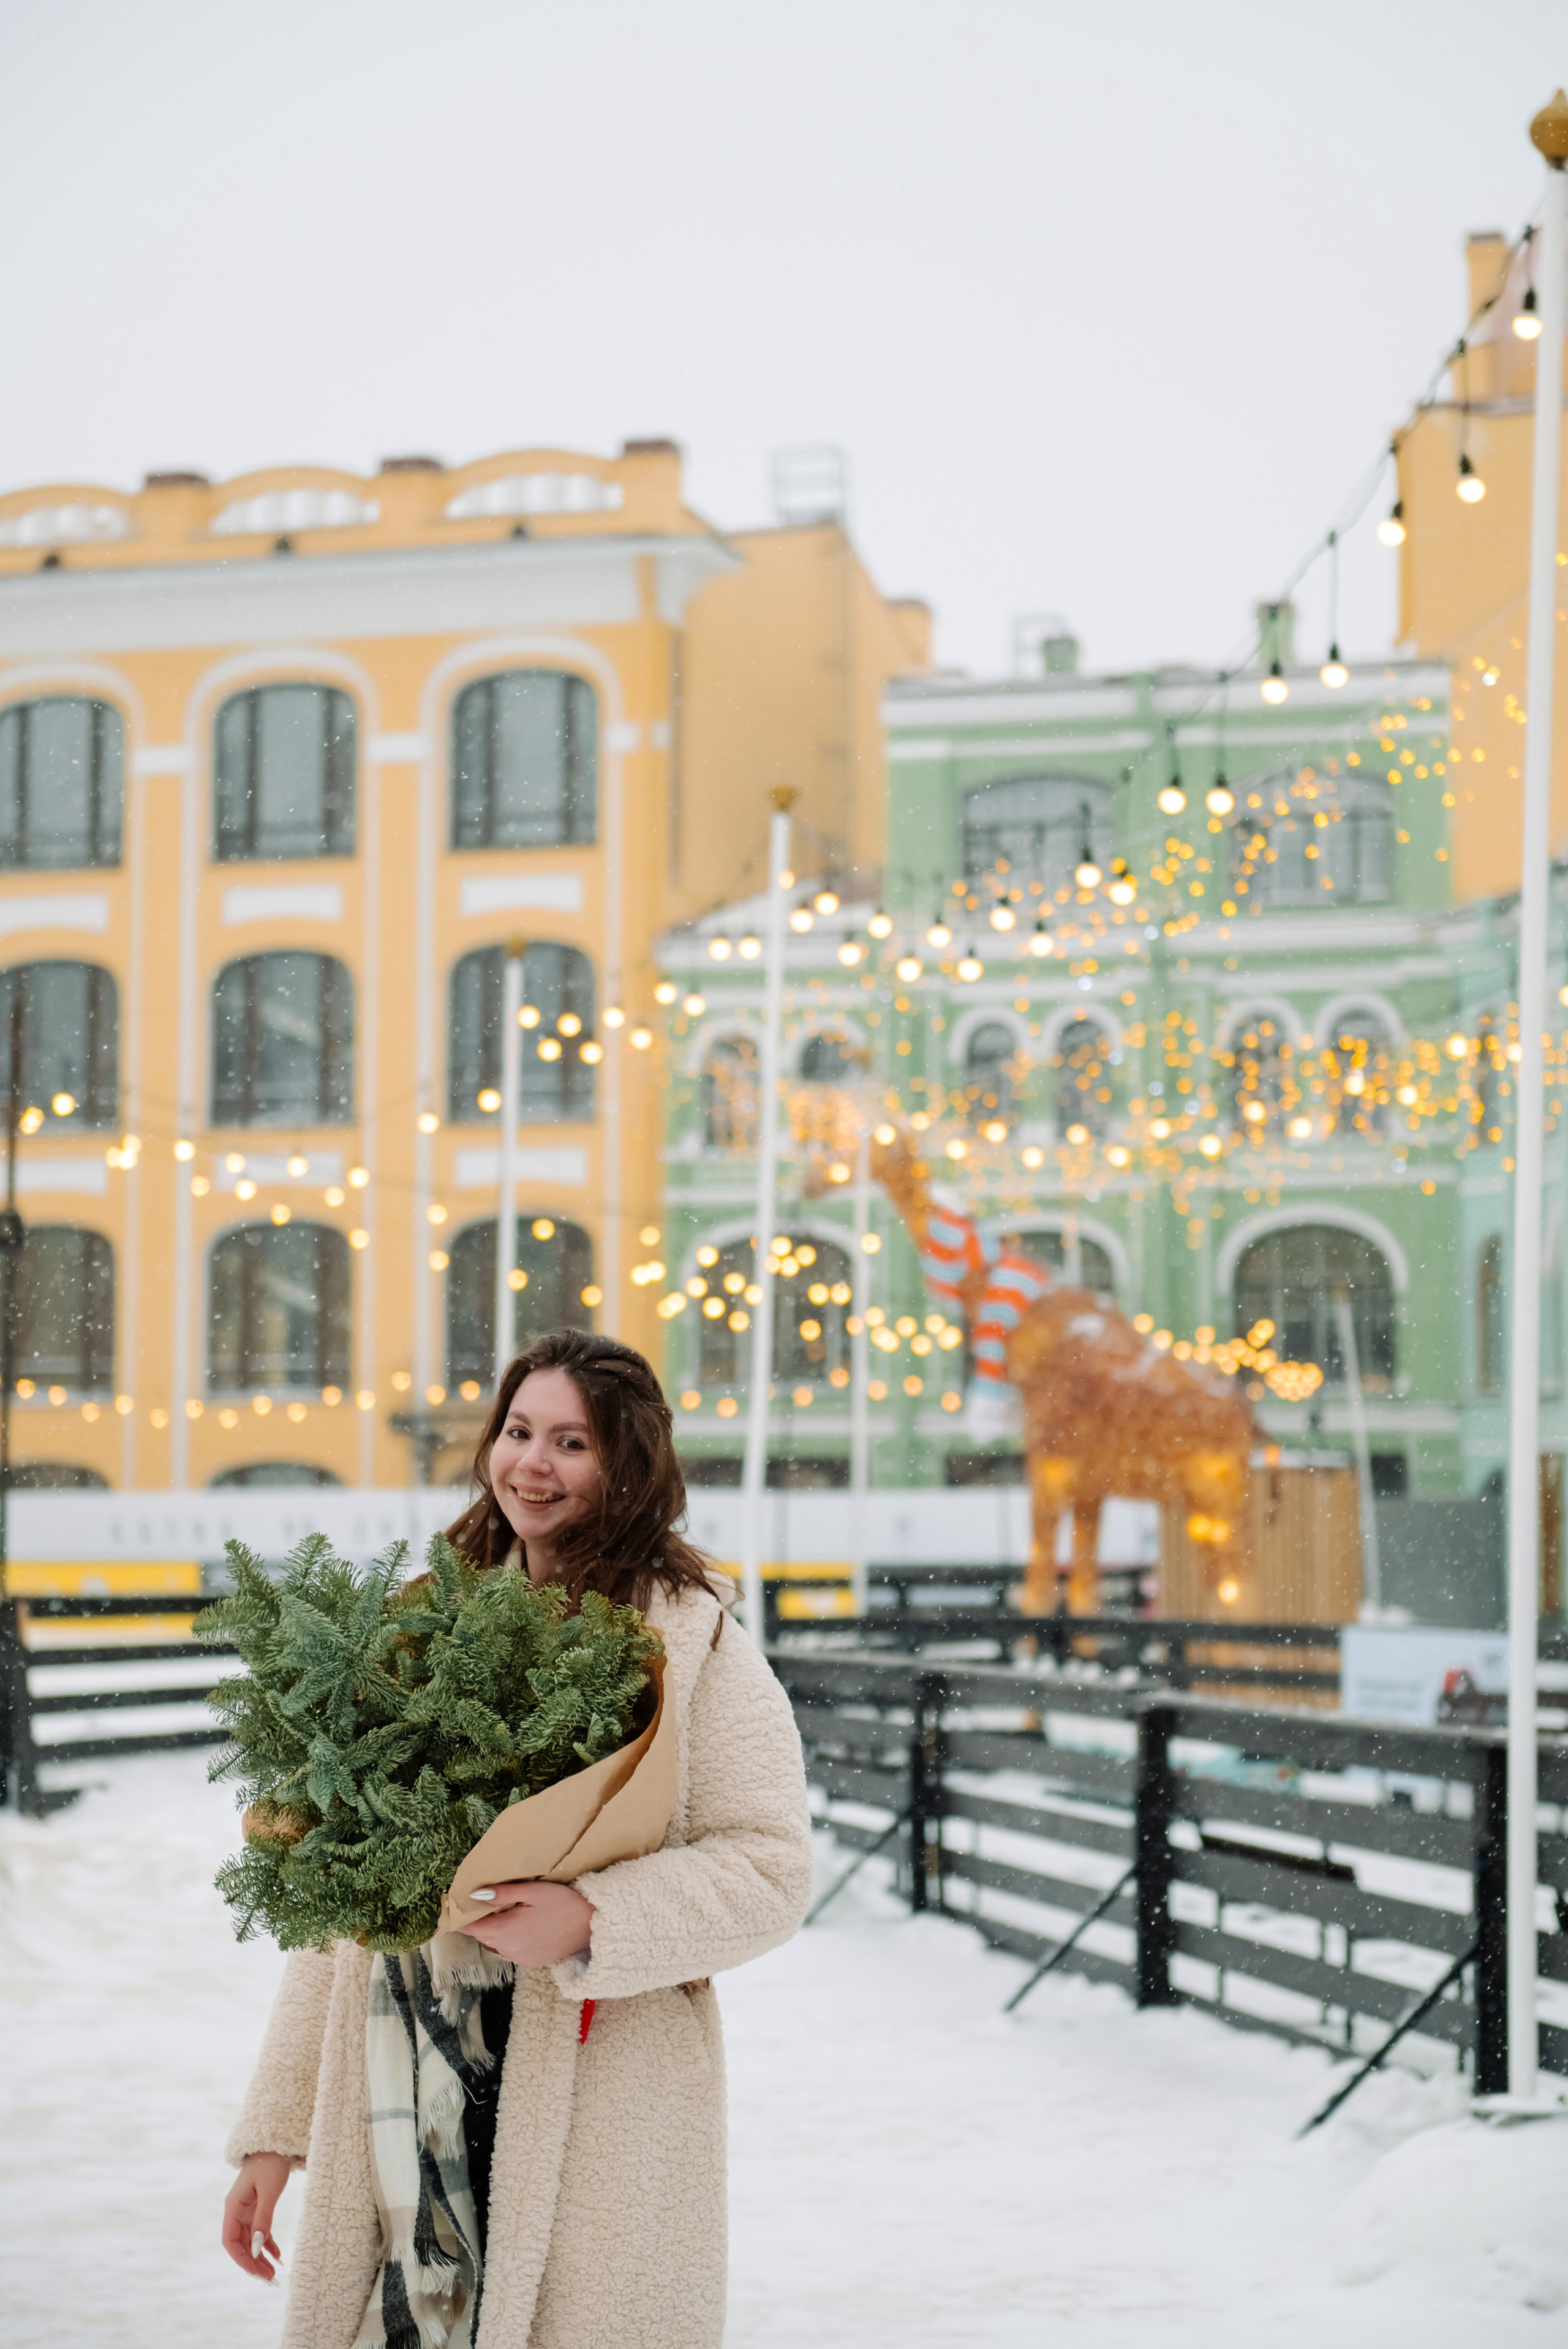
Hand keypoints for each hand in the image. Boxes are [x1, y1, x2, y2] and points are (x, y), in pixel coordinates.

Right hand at [222, 2150, 292, 2280]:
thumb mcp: (269, 2191)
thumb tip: (257, 2247)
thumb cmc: (271, 2163)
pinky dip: (268, 2244)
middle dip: (253, 2263)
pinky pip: (260, 2231)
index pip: (230, 2241)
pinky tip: (278, 2256)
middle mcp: (236, 2210)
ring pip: (250, 2240)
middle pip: (240, 2244)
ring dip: (260, 2257)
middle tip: (269, 2279)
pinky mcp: (257, 2207)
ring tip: (274, 2273)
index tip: (255, 2272)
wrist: (277, 2142)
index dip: (240, 2259)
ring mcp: (246, 2209)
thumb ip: (263, 2218)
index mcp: (233, 2206)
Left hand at [455, 1878, 593, 1967]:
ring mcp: (520, 1959)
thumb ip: (503, 1893)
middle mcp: (509, 1950)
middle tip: (483, 1903)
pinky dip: (510, 1939)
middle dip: (480, 1921)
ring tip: (506, 1912)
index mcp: (505, 1931)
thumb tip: (475, 1895)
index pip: (472, 1928)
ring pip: (497, 1943)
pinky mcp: (531, 1963)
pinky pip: (511, 1950)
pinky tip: (524, 1926)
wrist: (592, 1926)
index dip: (460, 1919)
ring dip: (496, 1930)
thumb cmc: (563, 1903)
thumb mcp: (533, 1892)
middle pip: (483, 1935)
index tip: (450, 1909)